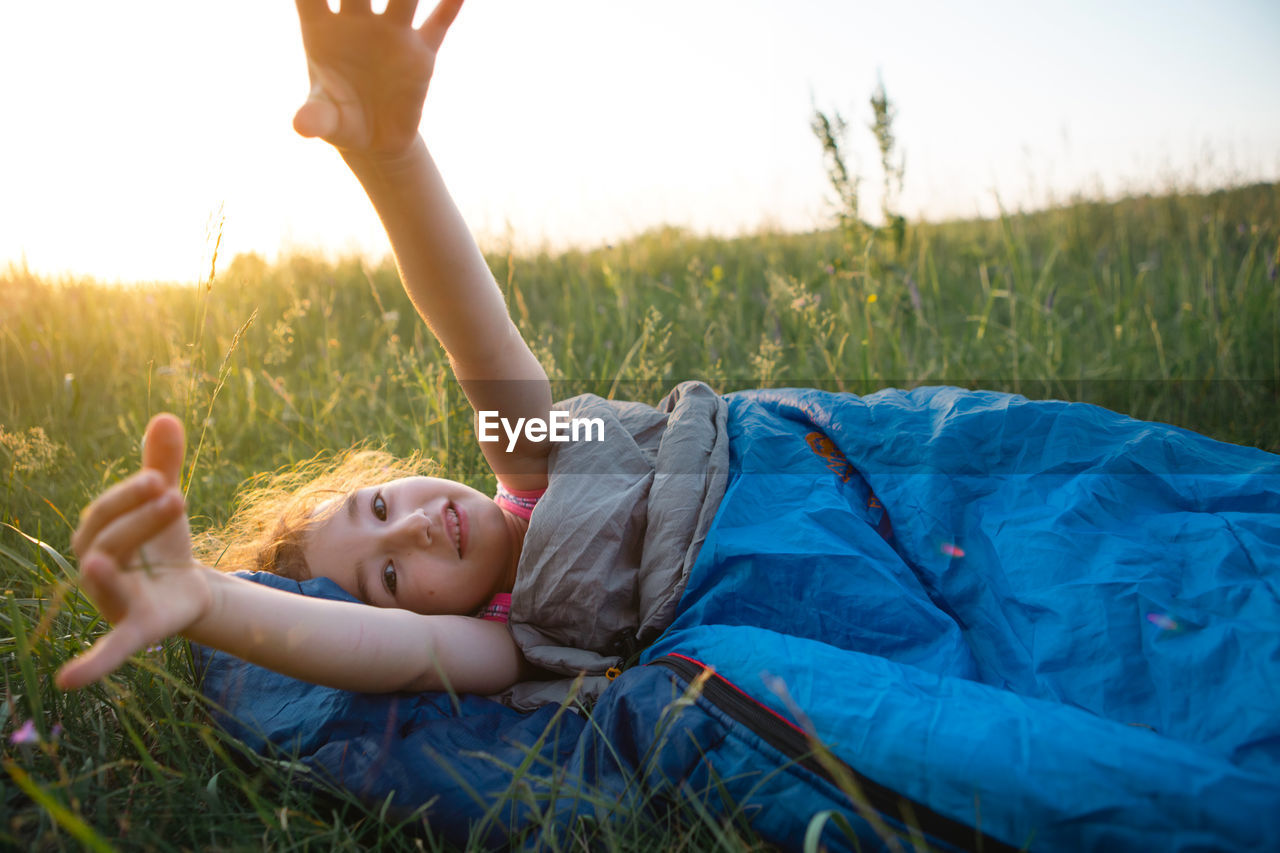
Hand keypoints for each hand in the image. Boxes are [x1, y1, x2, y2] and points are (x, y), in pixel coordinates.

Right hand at [57, 414, 210, 689]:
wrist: (187, 589)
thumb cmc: (162, 543)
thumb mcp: (165, 502)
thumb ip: (163, 463)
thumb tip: (166, 415)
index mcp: (99, 534)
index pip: (107, 511)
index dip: (130, 493)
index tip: (162, 476)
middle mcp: (95, 566)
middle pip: (109, 541)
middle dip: (138, 520)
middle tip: (175, 495)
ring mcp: (110, 600)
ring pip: (104, 583)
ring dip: (109, 573)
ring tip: (106, 562)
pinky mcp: (134, 630)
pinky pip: (107, 651)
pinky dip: (90, 665)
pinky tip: (68, 683)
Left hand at [292, 0, 463, 156]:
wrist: (375, 139)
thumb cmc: (340, 121)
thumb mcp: (326, 121)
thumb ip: (315, 118)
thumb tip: (302, 126)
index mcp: (322, 30)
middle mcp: (357, 22)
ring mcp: (391, 34)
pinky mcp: (421, 53)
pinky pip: (437, 23)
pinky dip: (449, 5)